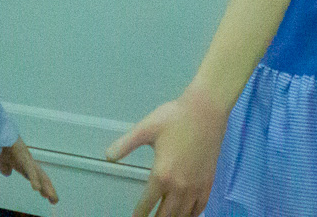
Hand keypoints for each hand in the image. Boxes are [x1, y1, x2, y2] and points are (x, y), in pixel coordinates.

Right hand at [0, 138, 58, 204]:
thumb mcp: (3, 160)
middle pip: (42, 178)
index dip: (43, 187)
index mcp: (26, 165)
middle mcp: (30, 163)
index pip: (37, 177)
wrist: (0, 135)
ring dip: (46, 187)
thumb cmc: (2, 146)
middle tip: (54, 201)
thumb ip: (5, 167)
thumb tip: (7, 173)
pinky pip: (30, 171)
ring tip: (51, 198)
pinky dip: (34, 180)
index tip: (48, 196)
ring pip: (40, 176)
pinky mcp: (24, 159)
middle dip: (49, 189)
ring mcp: (28, 161)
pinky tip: (36, 188)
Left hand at [105, 86, 231, 216]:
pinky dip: (192, 215)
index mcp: (162, 175)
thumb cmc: (175, 117)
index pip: (147, 203)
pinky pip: (200, 207)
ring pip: (184, 215)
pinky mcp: (208, 182)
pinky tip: (186, 215)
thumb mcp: (145, 128)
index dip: (139, 215)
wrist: (206, 110)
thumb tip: (108, 156)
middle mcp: (180, 186)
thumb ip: (125, 144)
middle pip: (166, 215)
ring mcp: (196, 186)